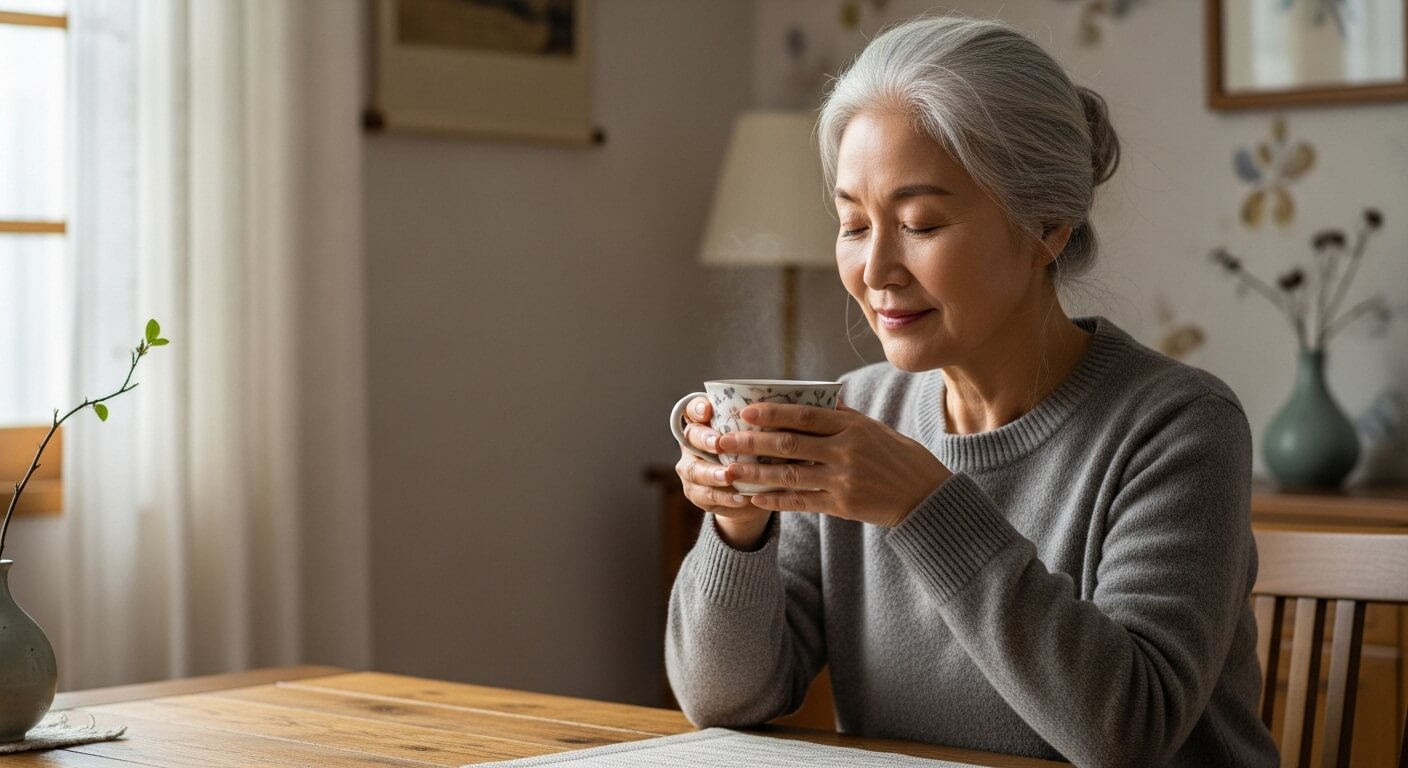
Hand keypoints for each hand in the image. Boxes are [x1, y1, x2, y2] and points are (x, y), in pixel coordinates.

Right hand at [674, 397, 771, 549]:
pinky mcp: (697, 493)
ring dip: (713, 473)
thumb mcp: (762, 437)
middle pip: (691, 437)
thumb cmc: (758, 453)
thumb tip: (796, 409)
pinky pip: (706, 496)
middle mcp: (694, 443)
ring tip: (728, 475)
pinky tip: (740, 498)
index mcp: (707, 422)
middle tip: (720, 444)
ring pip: (695, 470)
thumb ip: (765, 425)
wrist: (751, 492)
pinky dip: (724, 497)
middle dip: (705, 439)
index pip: (693, 408)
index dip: (697, 408)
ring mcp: (693, 469)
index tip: (709, 411)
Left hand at [716, 401, 950, 526]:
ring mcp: (843, 480)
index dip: (772, 413)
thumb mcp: (874, 429)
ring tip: (729, 470)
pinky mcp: (842, 506)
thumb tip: (813, 402)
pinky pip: (801, 502)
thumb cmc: (899, 458)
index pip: (804, 416)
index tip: (745, 411)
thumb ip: (842, 418)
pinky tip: (754, 497)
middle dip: (751, 442)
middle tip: (722, 439)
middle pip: (789, 444)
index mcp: (852, 427)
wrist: (926, 497)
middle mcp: (845, 452)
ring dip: (755, 473)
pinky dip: (776, 499)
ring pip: (789, 474)